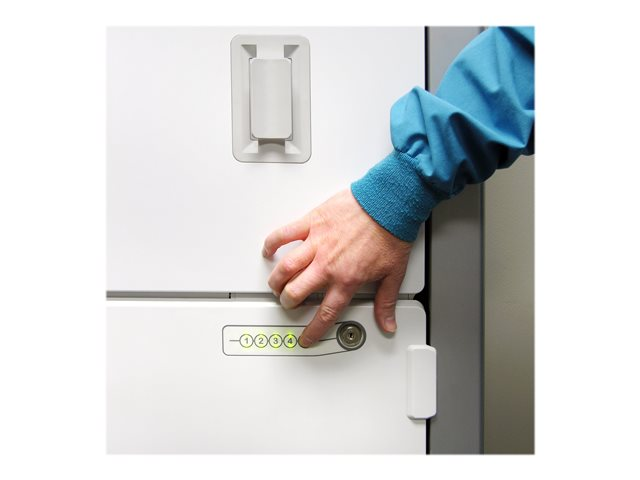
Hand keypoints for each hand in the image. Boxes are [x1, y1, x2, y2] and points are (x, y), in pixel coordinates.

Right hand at [262, 189, 411, 346]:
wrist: (388, 203)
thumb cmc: (391, 233)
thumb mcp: (393, 273)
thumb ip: (386, 302)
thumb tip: (388, 324)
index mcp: (347, 280)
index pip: (325, 313)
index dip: (313, 330)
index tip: (306, 337)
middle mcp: (327, 265)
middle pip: (296, 292)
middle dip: (288, 302)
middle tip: (288, 302)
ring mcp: (316, 244)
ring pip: (286, 268)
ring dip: (276, 280)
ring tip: (276, 284)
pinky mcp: (312, 223)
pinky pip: (284, 234)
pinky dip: (272, 243)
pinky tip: (269, 250)